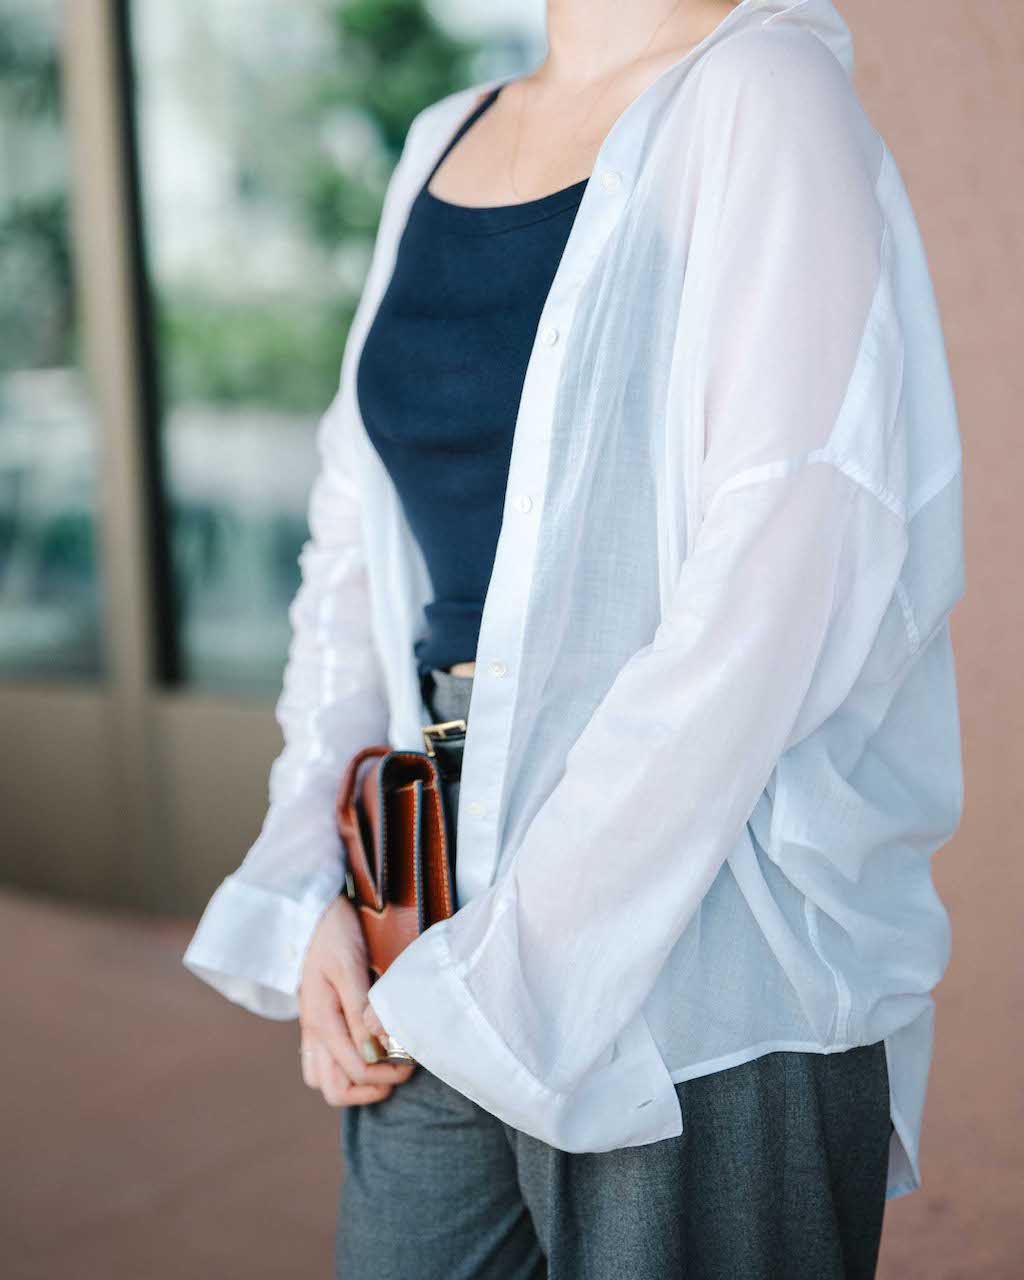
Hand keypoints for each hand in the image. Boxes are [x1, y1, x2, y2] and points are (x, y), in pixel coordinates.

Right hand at [298, 895, 415, 1105]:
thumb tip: (377, 1049)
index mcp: (322, 1020)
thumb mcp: (349, 966)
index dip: (387, 1073)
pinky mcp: (316, 1023)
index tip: (413, 1059)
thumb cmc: (334, 933)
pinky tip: (367, 1054)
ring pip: (325, 1082)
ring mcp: (312, 1030)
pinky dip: (343, 1069)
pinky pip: (321, 1064)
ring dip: (355, 1084)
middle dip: (371, 1088)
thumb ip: (361, 1008)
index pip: (356, 1070)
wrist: (312, 912)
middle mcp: (314, 1032)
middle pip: (335, 1089)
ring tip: (386, 1067)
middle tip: (400, 1070)